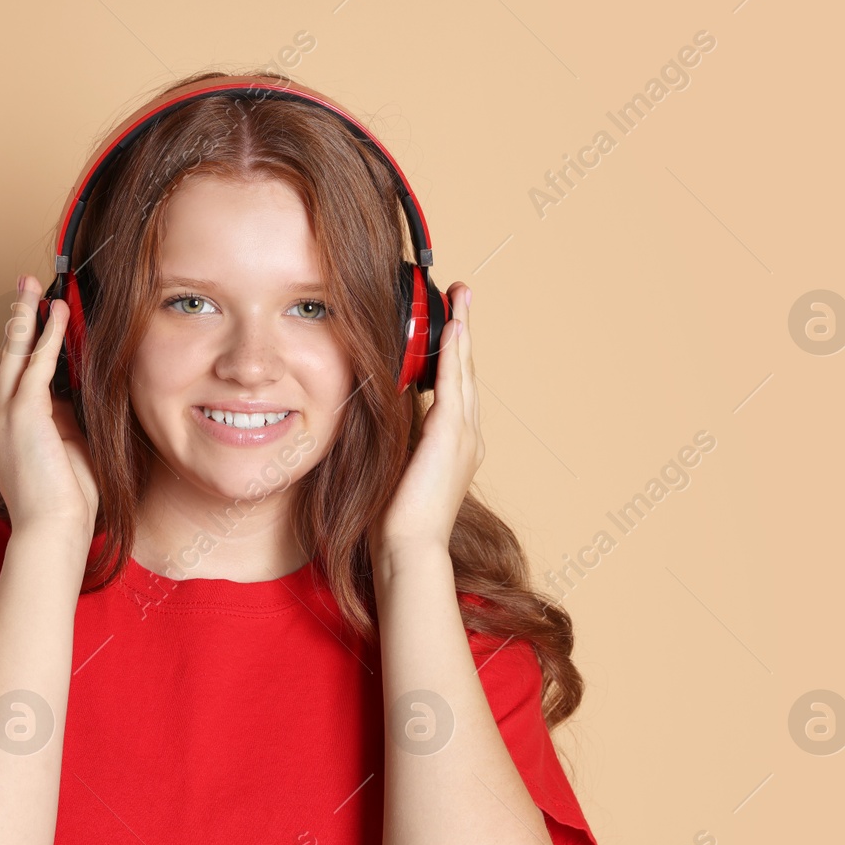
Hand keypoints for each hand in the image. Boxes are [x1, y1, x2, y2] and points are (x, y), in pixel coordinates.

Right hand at [0, 275, 99, 546]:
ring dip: (26, 316)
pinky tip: (56, 313)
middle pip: (3, 357)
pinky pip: (35, 364)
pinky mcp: (21, 415)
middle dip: (15, 319)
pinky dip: (47, 336)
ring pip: (13, 353)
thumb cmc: (64, 502)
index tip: (33, 318)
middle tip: (24, 287)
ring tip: (34, 286)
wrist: (53, 530)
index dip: (21, 346)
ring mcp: (1, 417)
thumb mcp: (64, 449)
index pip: (9, 379)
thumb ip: (64, 417)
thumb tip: (75, 388)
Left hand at [369, 282, 481, 563]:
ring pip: (465, 371)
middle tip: (462, 295)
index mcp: (454, 445)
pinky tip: (455, 328)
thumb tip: (376, 411)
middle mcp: (467, 437)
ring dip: (463, 332)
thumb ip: (395, 438)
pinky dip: (456, 354)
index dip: (454, 354)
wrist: (409, 548)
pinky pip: (455, 384)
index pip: (455, 388)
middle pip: (466, 372)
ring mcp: (465, 436)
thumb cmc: (395, 520)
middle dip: (463, 332)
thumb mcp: (394, 467)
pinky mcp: (452, 436)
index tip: (451, 324)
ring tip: (461, 297)